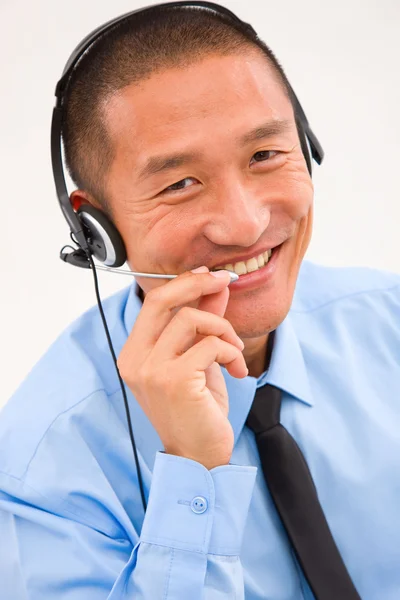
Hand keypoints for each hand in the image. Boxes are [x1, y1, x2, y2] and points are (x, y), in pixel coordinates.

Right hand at [117, 267, 247, 469]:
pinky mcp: (173, 380)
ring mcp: (151, 370)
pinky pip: (210, 345)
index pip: (153, 302)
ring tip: (235, 352)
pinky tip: (237, 373)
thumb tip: (215, 286)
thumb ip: (203, 323)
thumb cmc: (198, 410)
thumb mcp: (200, 360)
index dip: (183, 283)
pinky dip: (230, 352)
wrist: (199, 456)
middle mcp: (135, 359)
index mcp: (135, 353)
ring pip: (191, 319)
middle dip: (196, 283)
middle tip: (223, 280)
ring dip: (224, 330)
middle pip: (161, 299)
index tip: (209, 276)